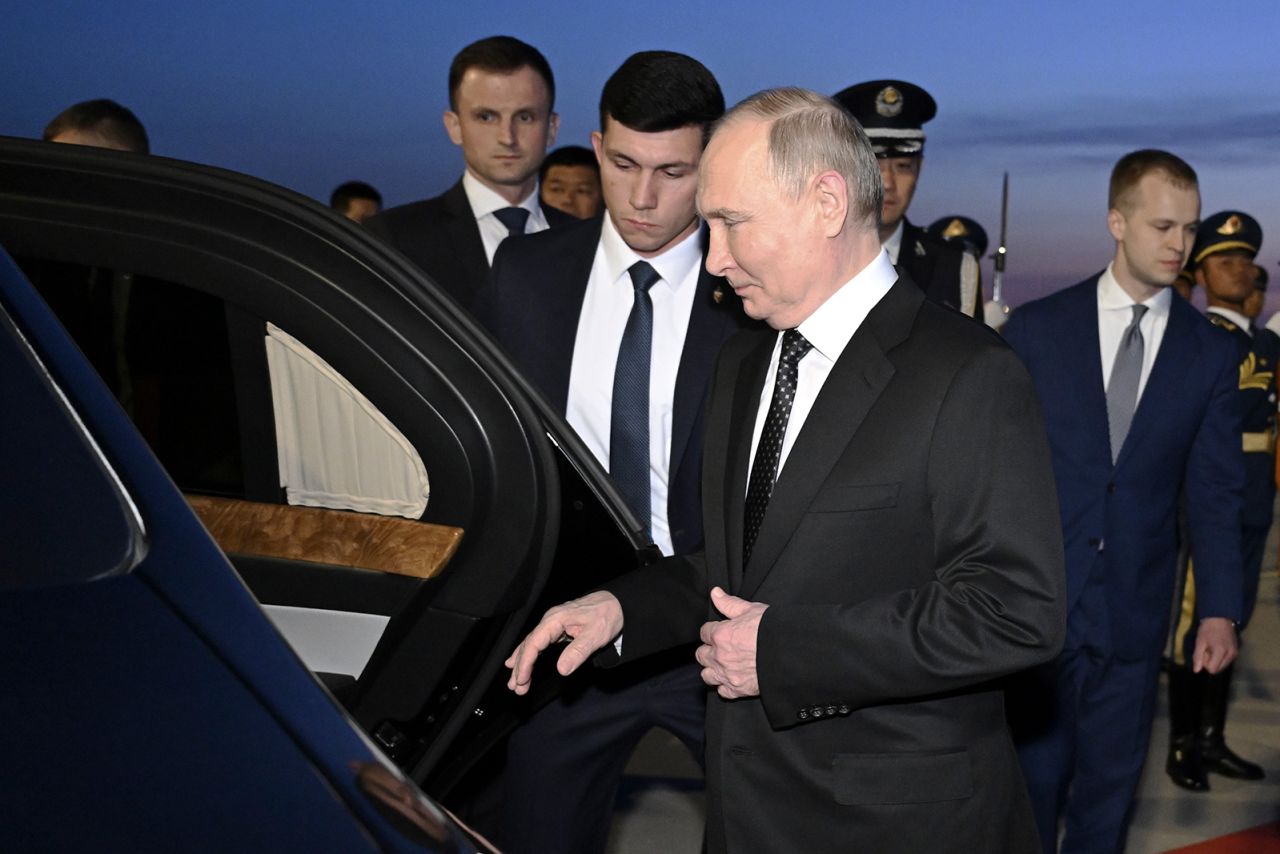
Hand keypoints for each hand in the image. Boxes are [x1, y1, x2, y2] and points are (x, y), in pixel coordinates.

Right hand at [505, 591, 622, 694]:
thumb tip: (561, 670)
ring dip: (522, 663)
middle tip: (516, 688)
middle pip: (528, 645)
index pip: (533, 643)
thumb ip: (578, 652)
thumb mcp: (595, 635)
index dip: (525, 663)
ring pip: (531, 645)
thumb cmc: (607, 616)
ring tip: (514, 683)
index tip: (522, 680)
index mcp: (555, 619)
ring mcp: (553, 624)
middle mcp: (550, 620)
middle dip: (520, 667)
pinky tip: (518, 662)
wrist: (617, 603)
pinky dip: (528, 655)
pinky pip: (538, 643)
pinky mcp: (558, 628)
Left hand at [696, 586, 767, 698]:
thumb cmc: (772, 629)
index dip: (712, 631)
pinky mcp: (738, 689)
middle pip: (701, 655)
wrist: (790, 653)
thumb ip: (729, 603)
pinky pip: (722, 691)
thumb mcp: (751, 610)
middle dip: (709, 650)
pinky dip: (725, 686)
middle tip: (721, 648)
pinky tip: (732, 679)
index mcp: (720, 635)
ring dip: (712, 669)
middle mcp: (719, 656)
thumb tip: (715, 593)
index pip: (704, 632)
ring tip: (723, 664)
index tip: (720, 631)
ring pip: (707, 675)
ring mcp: (727, 675)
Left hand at [1192, 617, 1237, 673]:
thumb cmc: (1207, 629)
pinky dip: (1221, 657)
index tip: (1204, 652)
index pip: (1212, 669)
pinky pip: (1227, 660)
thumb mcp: (1200, 642)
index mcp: (1221, 652)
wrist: (1220, 618)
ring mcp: (1235, 653)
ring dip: (1216, 659)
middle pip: (1218, 669)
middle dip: (1211, 662)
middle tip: (1208, 649)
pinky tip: (1218, 647)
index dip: (1205, 663)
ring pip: (1223, 665)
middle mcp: (1231, 655)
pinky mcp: (1237, 651)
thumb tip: (1196, 671)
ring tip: (1213, 647)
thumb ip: (1198, 657)